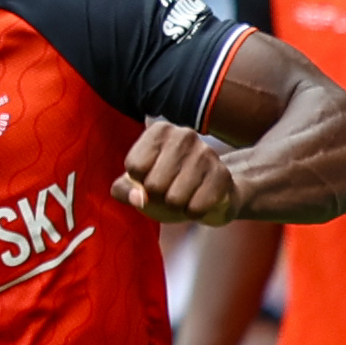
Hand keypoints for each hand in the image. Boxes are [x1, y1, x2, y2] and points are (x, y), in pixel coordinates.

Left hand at [115, 122, 239, 225]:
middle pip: (153, 184)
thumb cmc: (167, 185)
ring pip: (174, 199)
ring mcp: (206, 153)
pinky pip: (195, 208)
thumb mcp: (137, 184)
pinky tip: (199, 200)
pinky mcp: (222, 175)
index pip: (134, 166)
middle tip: (169, 190)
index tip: (151, 176)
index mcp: (159, 131)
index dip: (139, 182)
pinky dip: (194, 212)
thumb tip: (138, 198)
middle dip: (158, 197)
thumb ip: (123, 190)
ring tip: (185, 195)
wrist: (211, 194)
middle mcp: (184, 135)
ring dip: (176, 206)